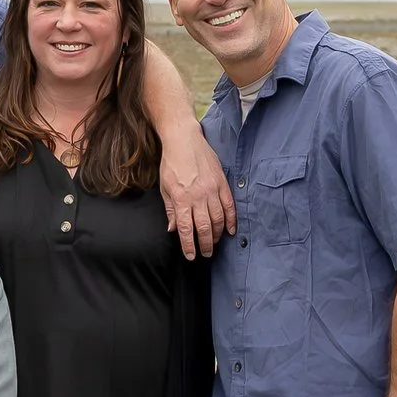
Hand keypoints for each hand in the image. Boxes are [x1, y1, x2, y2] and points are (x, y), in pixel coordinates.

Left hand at [156, 117, 234, 261]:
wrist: (184, 140)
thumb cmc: (171, 164)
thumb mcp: (165, 188)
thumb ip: (171, 210)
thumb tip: (173, 229)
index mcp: (182, 199)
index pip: (186, 229)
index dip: (189, 245)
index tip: (191, 256)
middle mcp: (198, 197)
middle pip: (205, 228)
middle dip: (205, 244)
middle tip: (206, 253)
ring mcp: (212, 190)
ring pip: (219, 219)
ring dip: (217, 234)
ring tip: (215, 242)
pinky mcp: (222, 183)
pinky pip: (229, 206)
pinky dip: (231, 220)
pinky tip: (230, 230)